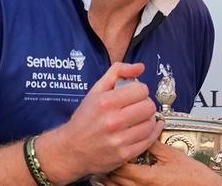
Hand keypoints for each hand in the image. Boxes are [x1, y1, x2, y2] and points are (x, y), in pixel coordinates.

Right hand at [39, 62, 163, 182]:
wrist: (70, 150)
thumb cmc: (84, 119)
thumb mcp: (96, 90)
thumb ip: (118, 72)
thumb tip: (140, 67)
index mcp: (106, 102)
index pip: (141, 90)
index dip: (140, 90)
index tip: (134, 94)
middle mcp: (112, 121)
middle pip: (149, 106)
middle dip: (145, 104)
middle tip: (138, 107)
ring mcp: (119, 140)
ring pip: (151, 123)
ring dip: (148, 119)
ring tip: (139, 119)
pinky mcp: (124, 155)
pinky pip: (149, 140)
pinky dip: (151, 133)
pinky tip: (145, 129)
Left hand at [102, 141, 221, 185]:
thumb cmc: (192, 175)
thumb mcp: (172, 155)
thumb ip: (153, 144)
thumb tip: (141, 132)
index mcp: (147, 177)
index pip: (120, 166)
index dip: (114, 156)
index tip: (113, 146)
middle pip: (114, 180)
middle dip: (110, 167)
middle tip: (108, 154)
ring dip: (112, 179)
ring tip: (111, 167)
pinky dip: (121, 185)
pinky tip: (122, 179)